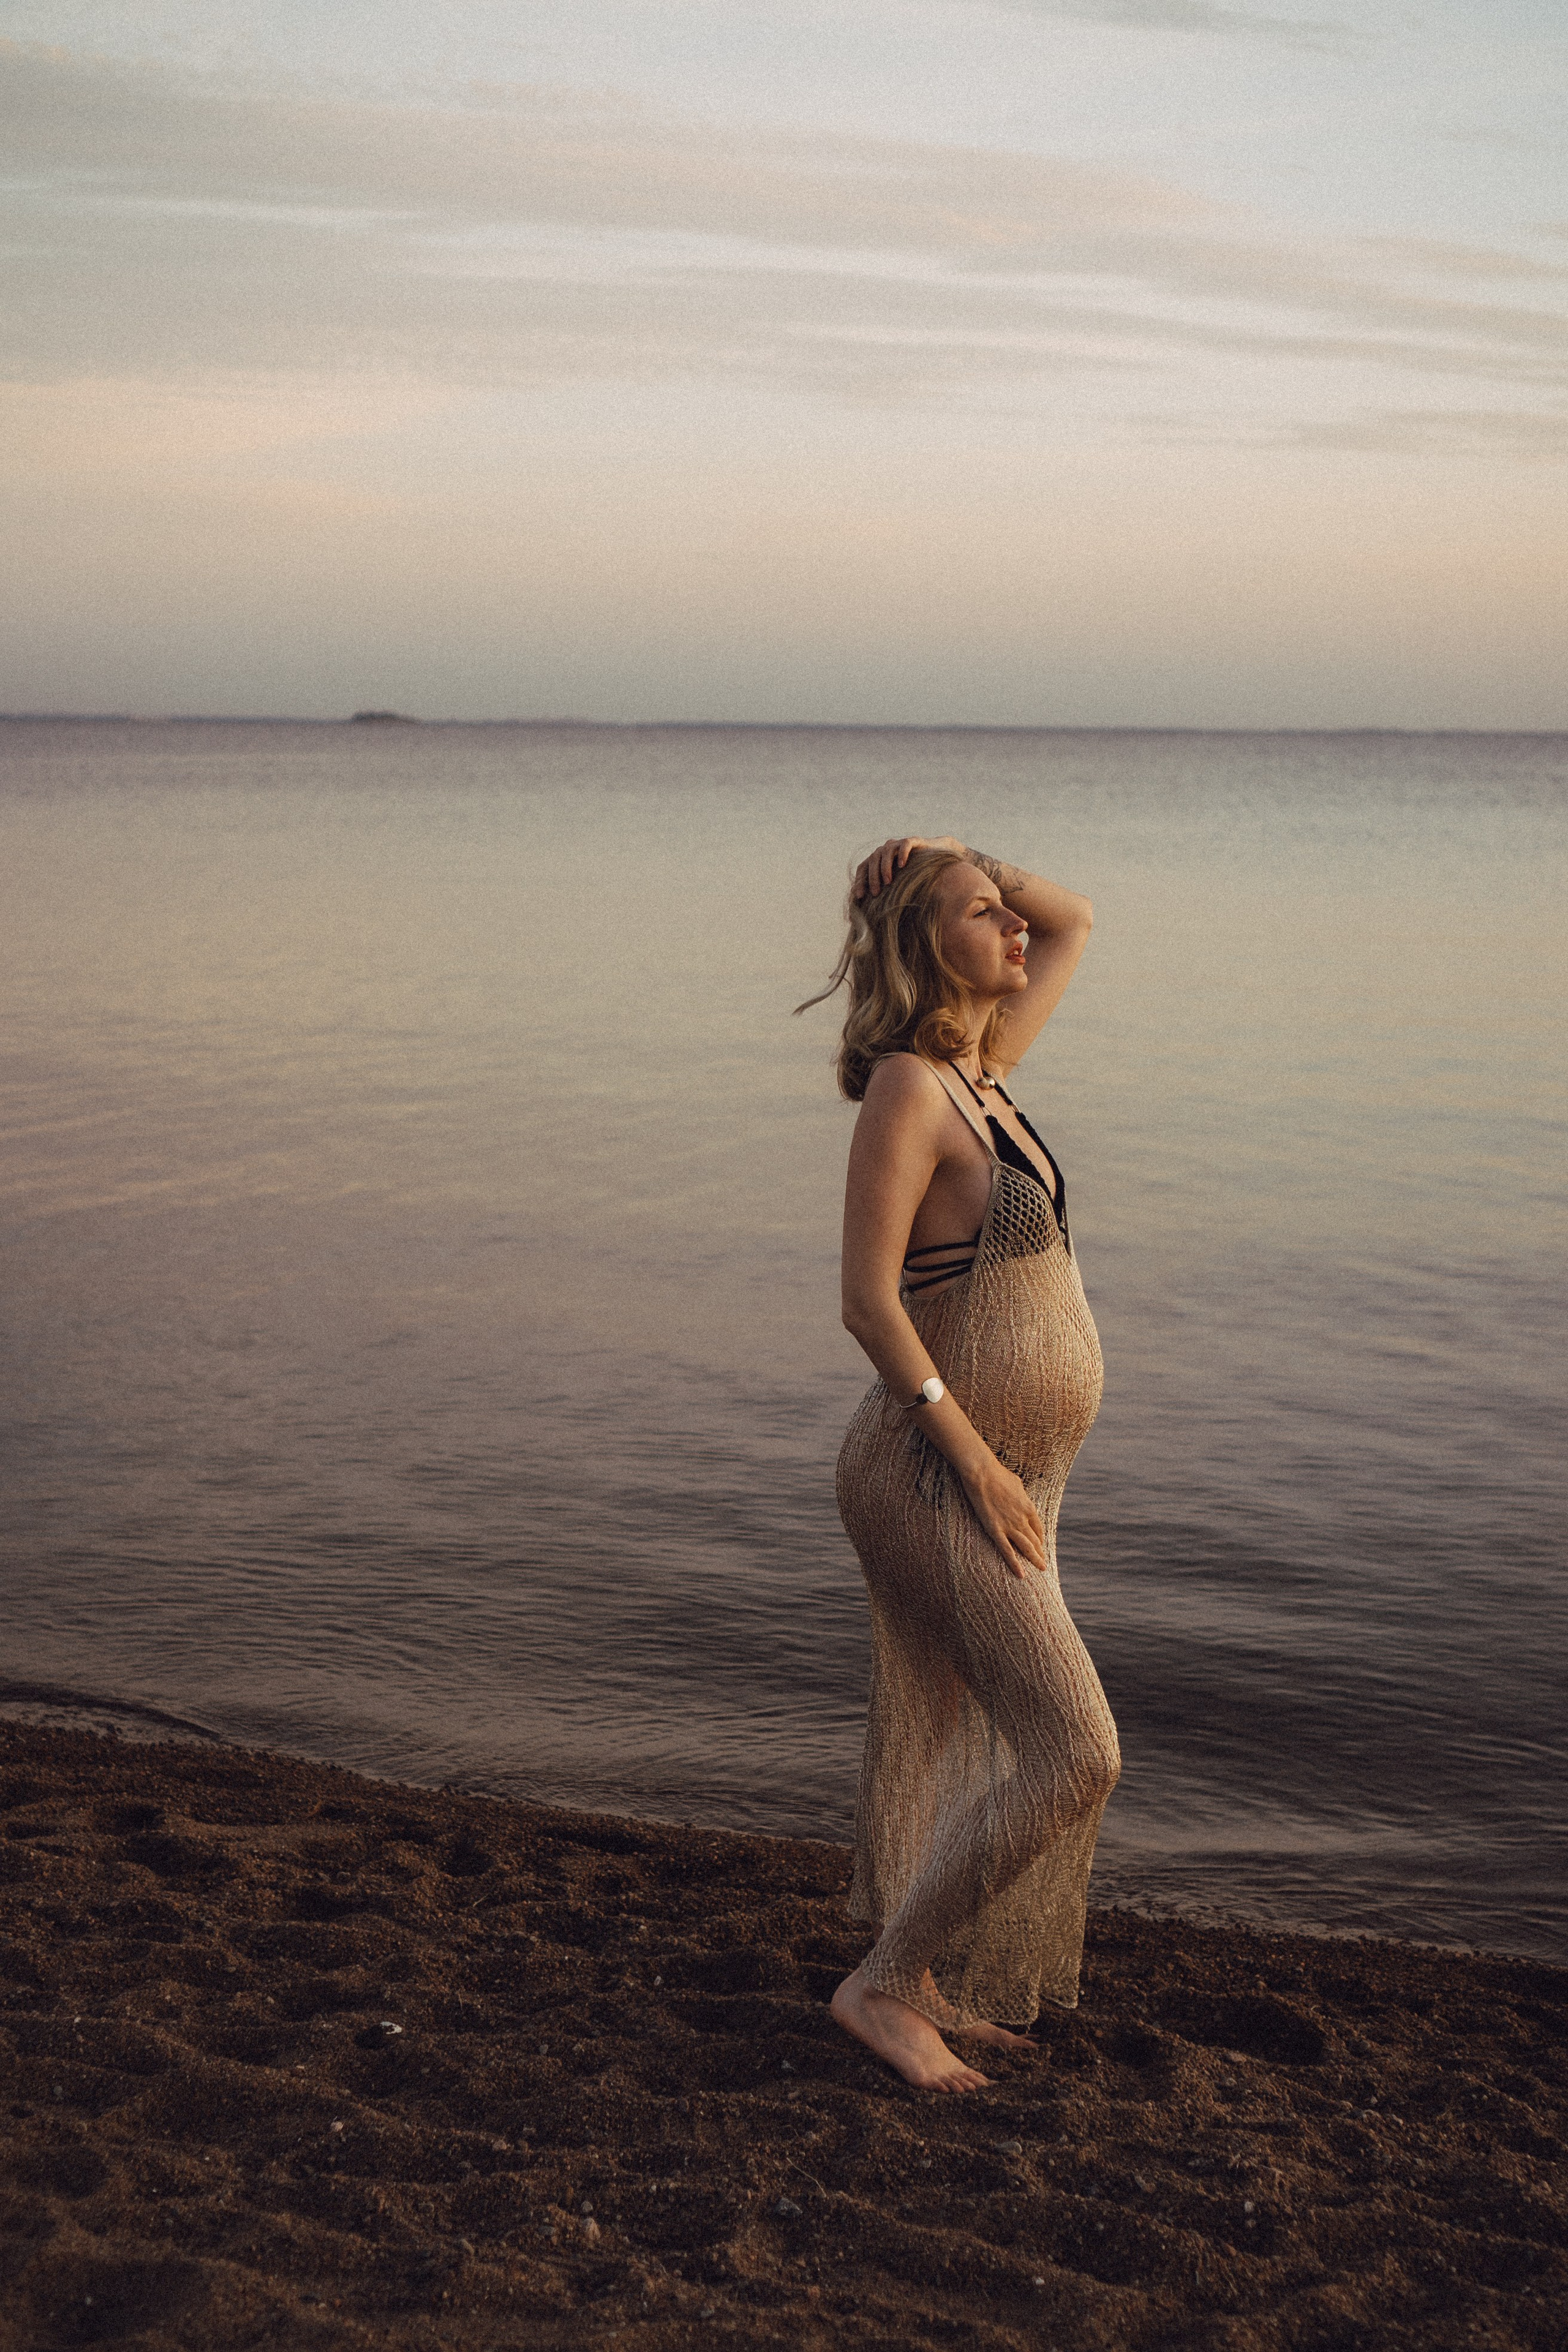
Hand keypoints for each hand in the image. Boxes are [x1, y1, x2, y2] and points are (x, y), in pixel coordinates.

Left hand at [853, 835, 966, 900]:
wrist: (936, 858)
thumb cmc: (913, 875)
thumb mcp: (896, 886)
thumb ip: (884, 894)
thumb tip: (869, 914)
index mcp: (877, 859)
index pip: (862, 868)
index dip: (859, 882)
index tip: (860, 897)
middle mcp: (885, 849)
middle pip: (872, 860)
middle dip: (872, 878)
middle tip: (876, 893)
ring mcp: (898, 843)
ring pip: (885, 851)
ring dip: (885, 867)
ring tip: (888, 882)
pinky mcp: (913, 840)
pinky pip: (905, 844)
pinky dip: (902, 854)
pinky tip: (902, 865)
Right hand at [958, 1453, 1047, 1577]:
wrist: (982, 1473)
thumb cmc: (998, 1474)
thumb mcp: (1016, 1483)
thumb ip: (1020, 1494)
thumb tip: (1020, 1496)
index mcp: (1028, 1507)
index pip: (1038, 1527)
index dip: (1040, 1538)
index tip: (1040, 1545)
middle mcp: (1022, 1519)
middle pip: (1035, 1540)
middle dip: (1040, 1552)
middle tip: (1042, 1563)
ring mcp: (1010, 1526)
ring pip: (1026, 1548)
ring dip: (1035, 1560)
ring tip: (1041, 1569)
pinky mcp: (995, 1530)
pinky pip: (1007, 1551)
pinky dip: (1015, 1564)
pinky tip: (1021, 1574)